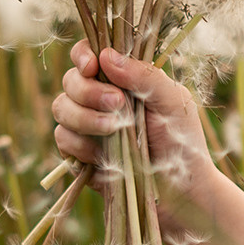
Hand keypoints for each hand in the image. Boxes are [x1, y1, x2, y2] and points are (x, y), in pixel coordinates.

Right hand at [52, 43, 218, 230]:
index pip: (89, 55)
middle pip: (71, 80)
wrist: (179, 190)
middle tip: (118, 104)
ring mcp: (86, 125)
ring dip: (86, 116)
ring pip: (61, 107)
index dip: (83, 55)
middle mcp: (100, 98)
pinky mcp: (79, 153)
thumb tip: (106, 55)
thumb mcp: (172, 101)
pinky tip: (105, 153)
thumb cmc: (182, 141)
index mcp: (122, 79)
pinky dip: (82, 143)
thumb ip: (144, 75)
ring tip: (116, 128)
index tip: (93, 66)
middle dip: (90, 90)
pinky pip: (63, 138)